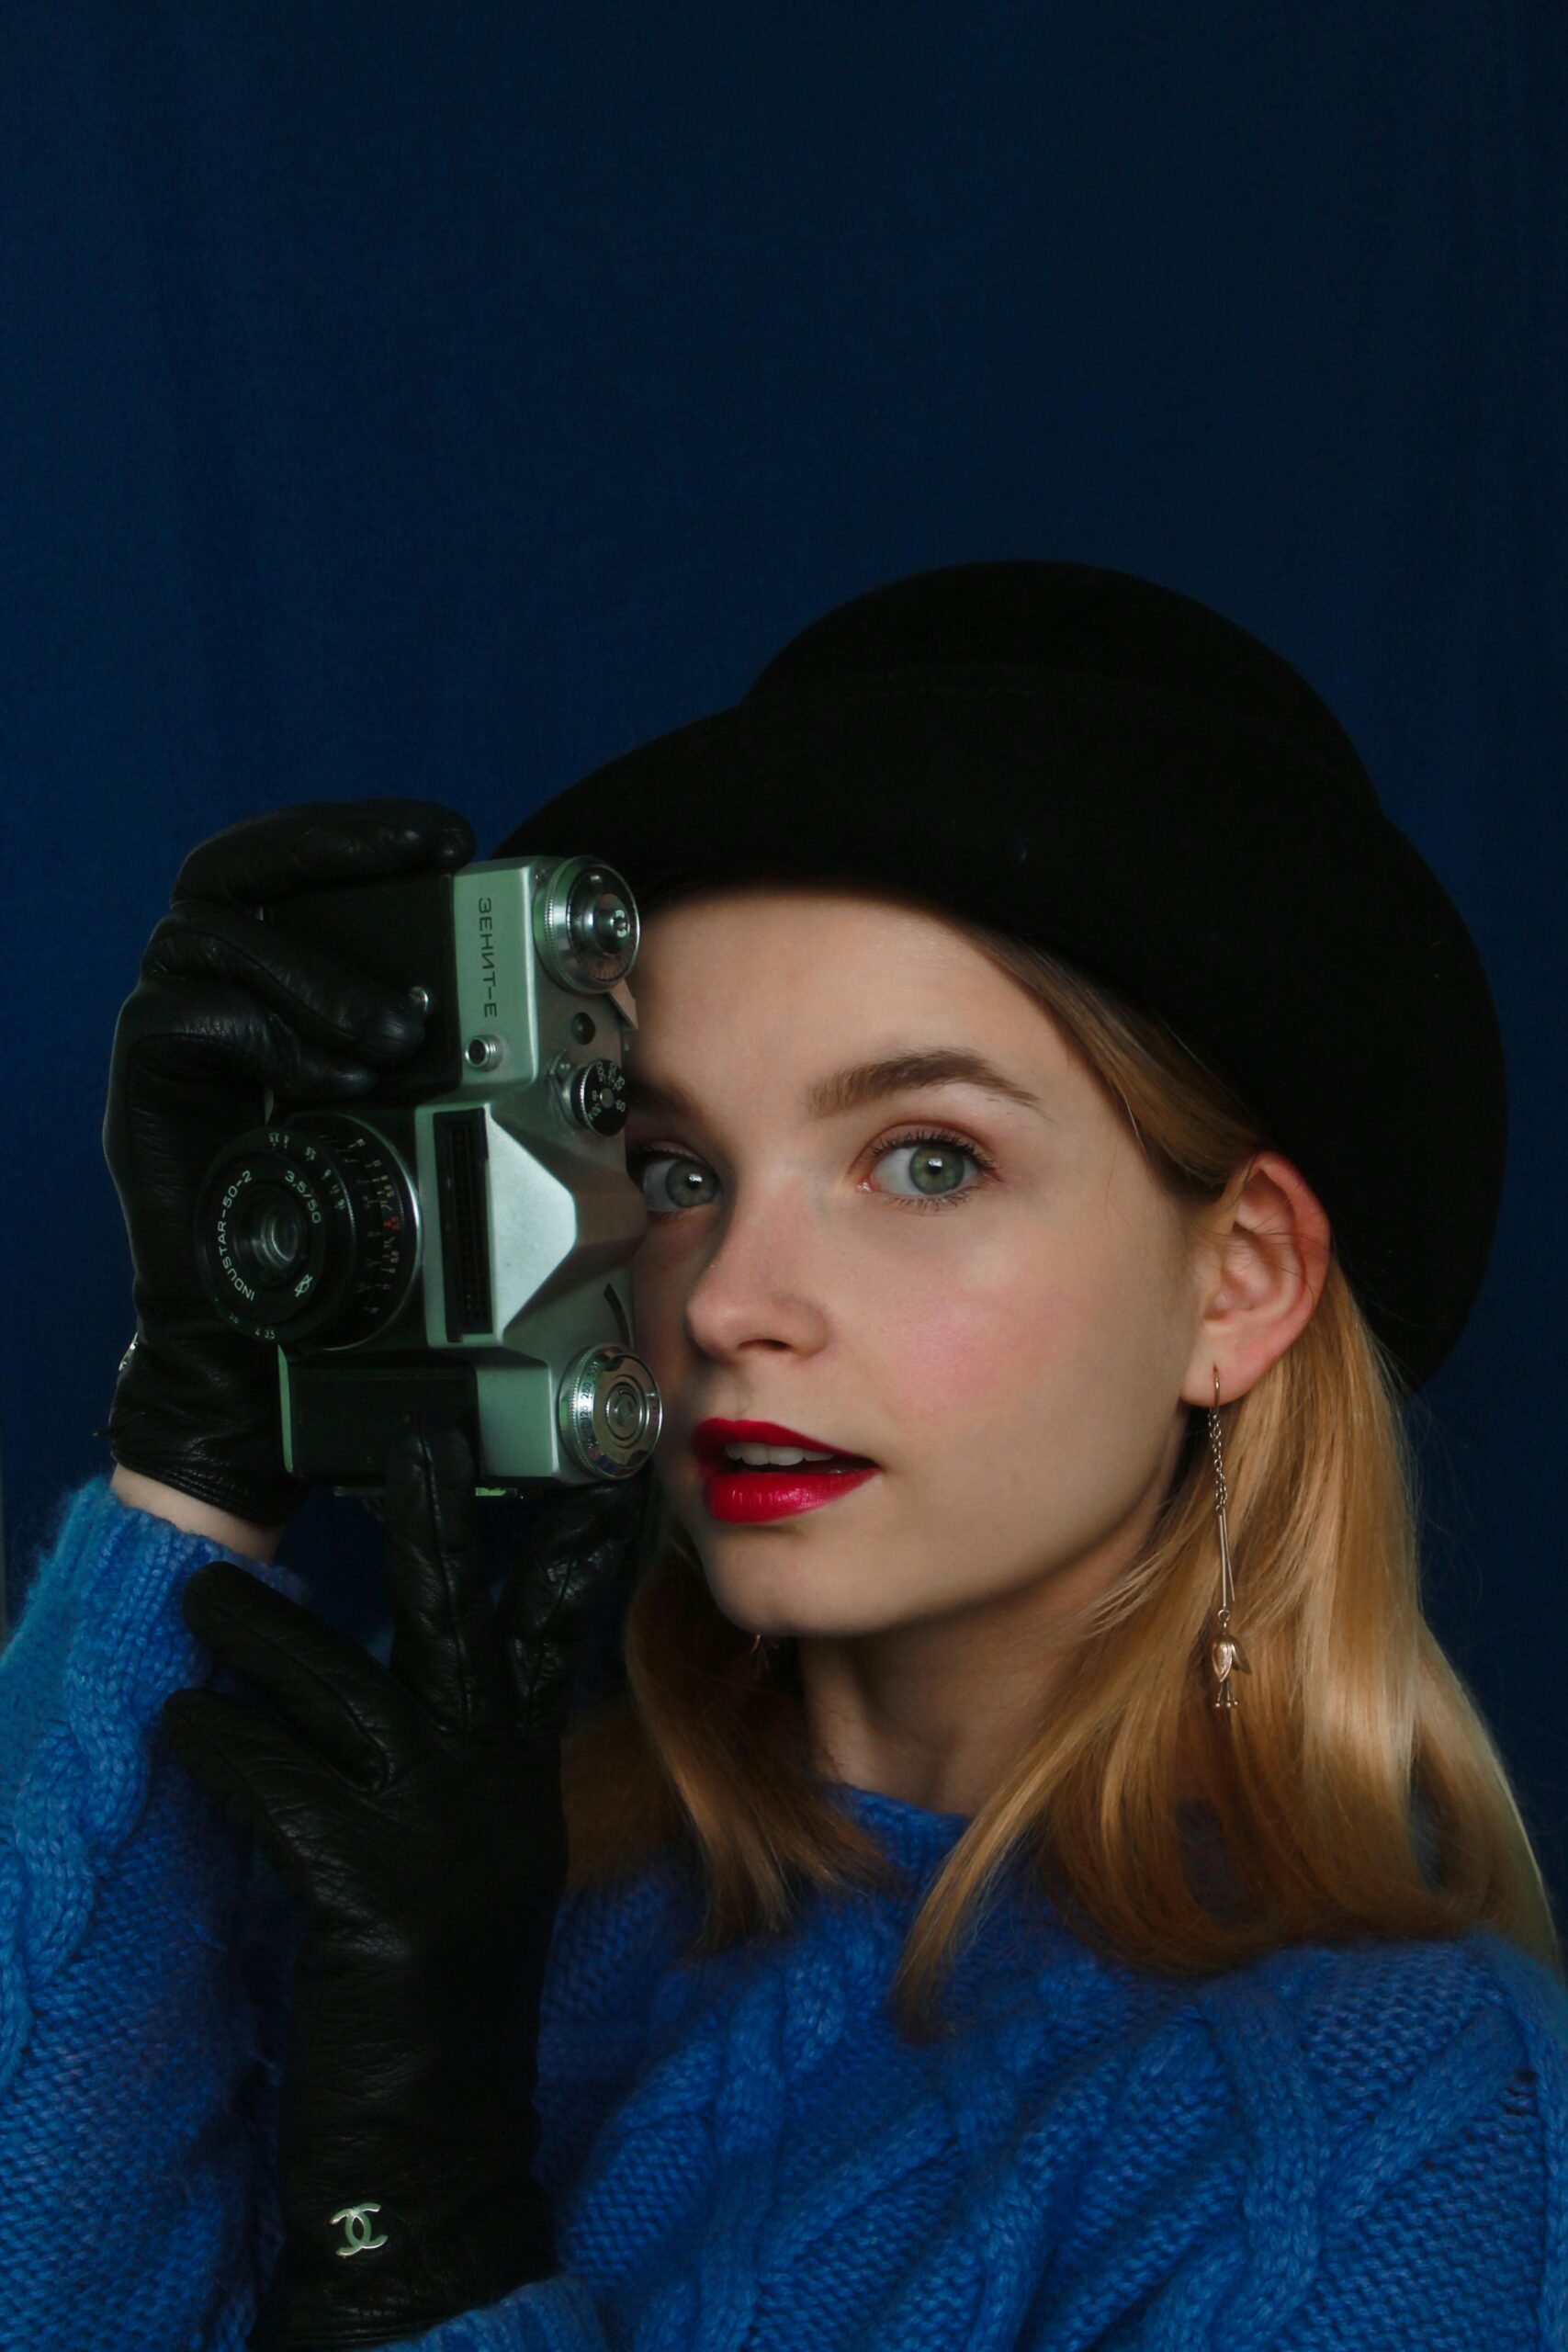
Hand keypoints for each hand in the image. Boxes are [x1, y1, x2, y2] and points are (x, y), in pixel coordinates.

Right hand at [102, 798, 474, 1526]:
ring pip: (212, 935)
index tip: (451, 836)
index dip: (367, 833)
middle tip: (422, 863)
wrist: (280, 1352)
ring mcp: (186, 1038)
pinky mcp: (148, 1088)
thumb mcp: (458, 1147)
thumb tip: (638, 1058)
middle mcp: (231, 994)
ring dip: (315, 968)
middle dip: (331, 850)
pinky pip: (182, 1020)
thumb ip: (522, 1089)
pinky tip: (329, 1085)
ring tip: (394, 1031)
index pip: (308, 869)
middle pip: (244, 872)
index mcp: (297, 988)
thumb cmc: (370, 1239)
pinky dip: (261, 1036)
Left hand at [160, 1412, 649, 2351]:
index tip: (598, 1477)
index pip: (557, 1638)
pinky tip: (186, 1728)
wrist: (438, 2131)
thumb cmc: (443, 1995)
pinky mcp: (370, 1883)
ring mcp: (438, 1829)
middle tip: (415, 1442)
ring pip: (345, 1689)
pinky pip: (277, 1781)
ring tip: (203, 1602)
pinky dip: (223, 1746)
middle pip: (466, 1626)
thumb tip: (393, 1687)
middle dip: (438, 1527)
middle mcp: (494, 1785)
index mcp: (522, 1776)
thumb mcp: (477, 1862)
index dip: (574, 1553)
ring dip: (261, 1636)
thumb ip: (459, 1773)